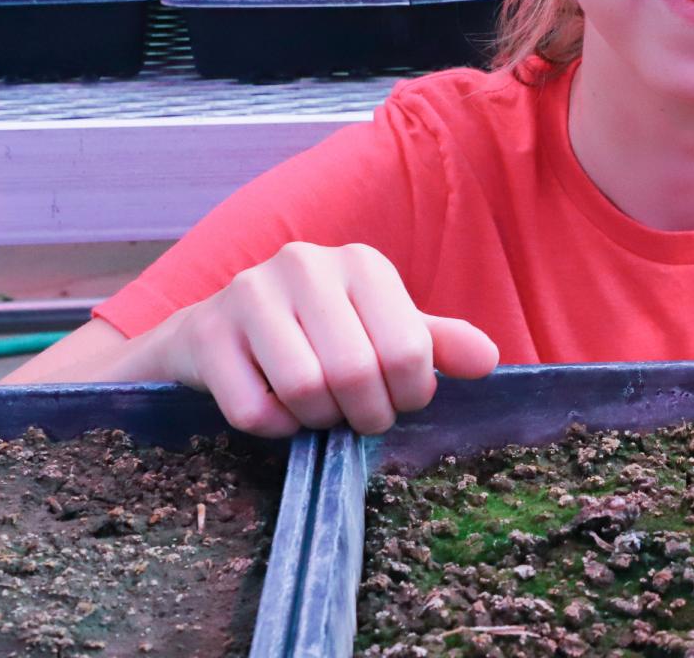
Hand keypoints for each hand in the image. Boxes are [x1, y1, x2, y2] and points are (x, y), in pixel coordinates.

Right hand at [148, 242, 498, 436]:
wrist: (214, 333)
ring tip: (318, 411)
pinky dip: (274, 428)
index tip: (397, 400)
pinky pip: (253, 410)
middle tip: (358, 417)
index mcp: (362, 265)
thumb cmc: (316, 335)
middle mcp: (305, 265)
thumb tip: (489, 361)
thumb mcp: (381, 330)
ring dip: (317, 420)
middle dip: (364, 414)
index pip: (409, 349)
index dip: (410, 395)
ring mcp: (248, 294)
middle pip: (356, 372)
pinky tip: (275, 411)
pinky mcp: (205, 334)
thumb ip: (434, 343)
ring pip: (303, 389)